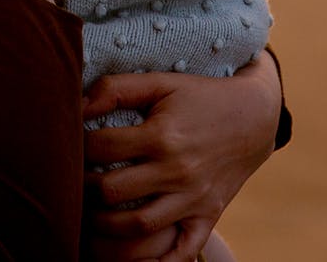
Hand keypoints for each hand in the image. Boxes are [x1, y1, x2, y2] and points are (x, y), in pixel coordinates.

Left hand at [81, 57, 280, 258]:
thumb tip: (79, 107)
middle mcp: (177, 171)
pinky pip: (180, 252)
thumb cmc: (199, 97)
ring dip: (104, 226)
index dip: (79, 145)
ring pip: (137, 227)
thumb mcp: (161, 82)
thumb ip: (117, 88)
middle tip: (74, 181)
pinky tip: (131, 259)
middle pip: (112, 191)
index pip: (102, 147)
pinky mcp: (207, 217)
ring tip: (91, 213)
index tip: (72, 144)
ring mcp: (193, 199)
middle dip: (84, 187)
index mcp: (163, 135)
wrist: (254, 118)